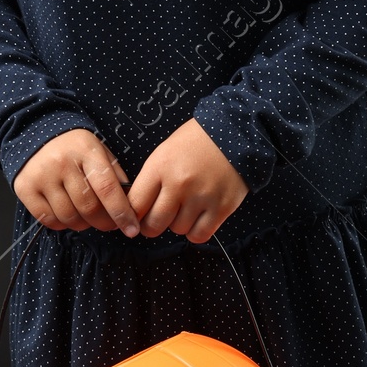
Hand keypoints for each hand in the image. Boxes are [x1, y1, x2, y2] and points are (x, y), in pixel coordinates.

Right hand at [13, 130, 138, 234]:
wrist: (37, 135)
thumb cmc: (75, 149)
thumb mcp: (99, 152)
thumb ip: (115, 177)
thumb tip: (130, 208)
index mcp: (86, 151)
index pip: (107, 188)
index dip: (121, 213)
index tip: (132, 229)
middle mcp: (61, 162)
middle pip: (88, 207)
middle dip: (104, 223)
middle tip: (109, 224)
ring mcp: (41, 176)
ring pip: (69, 217)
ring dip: (83, 225)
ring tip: (87, 217)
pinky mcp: (25, 188)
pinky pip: (48, 220)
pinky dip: (62, 224)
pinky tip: (68, 214)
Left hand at [128, 118, 247, 242]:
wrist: (234, 132)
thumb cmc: (196, 142)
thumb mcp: (164, 152)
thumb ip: (150, 180)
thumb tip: (138, 209)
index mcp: (160, 166)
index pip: (135, 205)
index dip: (132, 216)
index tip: (135, 219)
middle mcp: (179, 184)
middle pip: (154, 224)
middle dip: (152, 226)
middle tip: (158, 219)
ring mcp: (201, 197)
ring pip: (177, 230)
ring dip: (178, 224)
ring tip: (185, 208)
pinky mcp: (221, 207)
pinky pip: (199, 234)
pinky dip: (196, 231)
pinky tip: (197, 218)